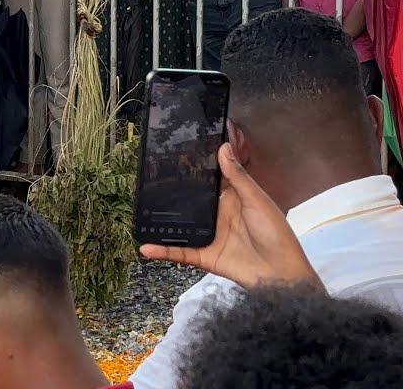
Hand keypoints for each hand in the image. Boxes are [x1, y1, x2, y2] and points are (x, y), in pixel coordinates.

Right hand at [140, 143, 320, 288]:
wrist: (282, 275)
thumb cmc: (278, 235)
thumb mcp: (257, 200)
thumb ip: (238, 177)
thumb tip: (223, 148)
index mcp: (232, 200)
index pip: (208, 181)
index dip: (193, 170)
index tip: (175, 155)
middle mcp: (218, 216)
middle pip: (190, 202)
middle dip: (170, 193)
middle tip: (148, 178)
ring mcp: (209, 236)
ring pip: (179, 226)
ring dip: (161, 222)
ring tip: (139, 211)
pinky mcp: (204, 255)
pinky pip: (179, 252)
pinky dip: (162, 251)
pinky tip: (146, 247)